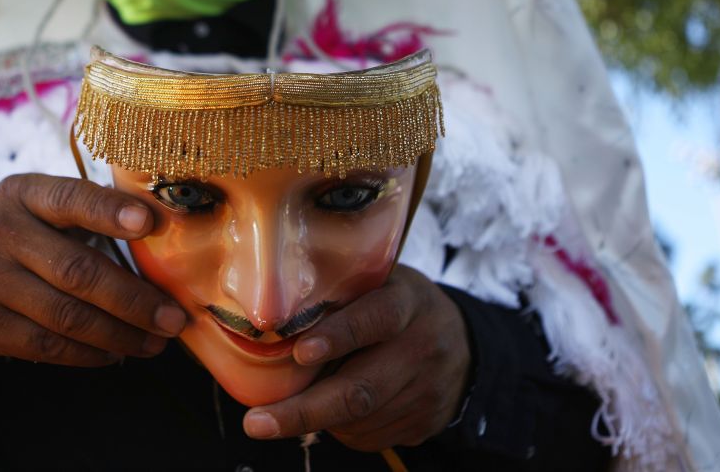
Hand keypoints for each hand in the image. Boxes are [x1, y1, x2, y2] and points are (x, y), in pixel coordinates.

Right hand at [0, 173, 186, 374]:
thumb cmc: (12, 241)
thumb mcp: (34, 211)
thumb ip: (84, 217)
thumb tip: (163, 241)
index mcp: (21, 193)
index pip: (69, 199)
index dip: (109, 211)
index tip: (149, 223)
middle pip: (77, 270)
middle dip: (134, 299)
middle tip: (174, 319)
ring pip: (67, 316)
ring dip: (119, 335)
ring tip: (155, 343)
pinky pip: (46, 346)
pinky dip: (88, 354)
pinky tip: (115, 354)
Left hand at [242, 265, 470, 450]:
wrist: (461, 341)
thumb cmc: (397, 305)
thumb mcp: (377, 283)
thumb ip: (337, 296)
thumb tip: (272, 323)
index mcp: (407, 302)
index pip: (376, 319)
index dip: (339, 336)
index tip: (300, 352)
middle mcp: (423, 347)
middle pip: (361, 389)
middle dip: (304, 410)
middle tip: (257, 422)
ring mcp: (428, 391)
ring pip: (360, 420)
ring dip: (319, 419)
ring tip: (294, 406)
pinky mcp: (426, 423)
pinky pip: (371, 437)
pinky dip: (342, 430)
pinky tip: (335, 410)